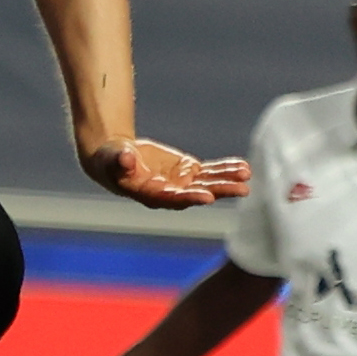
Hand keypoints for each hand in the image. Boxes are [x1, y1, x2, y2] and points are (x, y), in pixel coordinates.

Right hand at [84, 139, 251, 209]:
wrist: (117, 159)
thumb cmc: (110, 161)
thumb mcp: (112, 158)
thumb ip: (120, 160)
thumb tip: (126, 157)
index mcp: (151, 194)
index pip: (174, 199)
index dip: (190, 198)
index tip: (208, 196)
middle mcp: (171, 193)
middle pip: (198, 193)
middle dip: (220, 190)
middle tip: (242, 188)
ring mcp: (182, 183)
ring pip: (208, 183)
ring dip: (228, 179)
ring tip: (246, 174)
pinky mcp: (188, 172)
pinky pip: (210, 171)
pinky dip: (225, 169)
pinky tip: (242, 167)